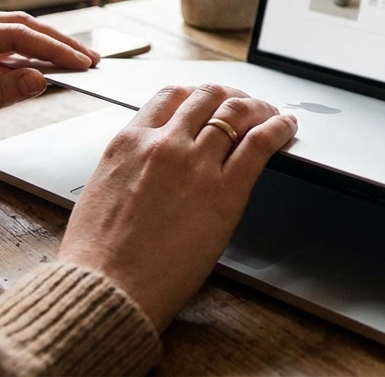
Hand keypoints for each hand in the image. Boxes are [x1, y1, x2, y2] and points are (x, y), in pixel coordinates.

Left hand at [0, 11, 98, 162]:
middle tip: (90, 60)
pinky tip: (37, 68)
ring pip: (5, 31)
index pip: (13, 34)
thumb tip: (40, 79)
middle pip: (14, 24)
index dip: (53, 48)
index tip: (83, 64)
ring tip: (72, 63)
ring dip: (39, 46)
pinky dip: (18, 55)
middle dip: (56, 41)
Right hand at [57, 83, 296, 330]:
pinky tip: (286, 127)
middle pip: (207, 97)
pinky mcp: (226, 191)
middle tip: (244, 104)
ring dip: (258, 107)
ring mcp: (196, 164)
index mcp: (129, 143)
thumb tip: (143, 168)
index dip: (196, 95)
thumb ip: (128, 168)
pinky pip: (260, 143)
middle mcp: (164, 144)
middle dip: (230, 96)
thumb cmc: (98, 256)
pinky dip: (278, 128)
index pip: (170, 97)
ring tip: (270, 113)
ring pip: (236, 113)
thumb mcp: (100, 192)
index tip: (208, 101)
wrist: (107, 288)